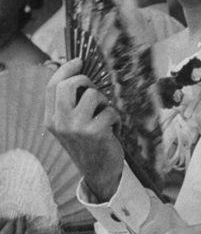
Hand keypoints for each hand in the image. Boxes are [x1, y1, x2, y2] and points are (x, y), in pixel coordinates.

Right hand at [44, 59, 123, 200]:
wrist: (100, 172)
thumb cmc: (90, 143)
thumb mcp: (73, 125)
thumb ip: (71, 104)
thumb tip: (78, 72)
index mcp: (51, 119)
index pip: (52, 87)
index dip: (66, 69)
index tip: (79, 61)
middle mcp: (60, 123)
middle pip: (68, 85)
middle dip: (86, 80)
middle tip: (95, 89)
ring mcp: (77, 128)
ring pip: (94, 94)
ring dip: (105, 102)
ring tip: (105, 116)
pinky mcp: (95, 132)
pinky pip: (111, 110)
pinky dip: (116, 118)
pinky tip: (113, 130)